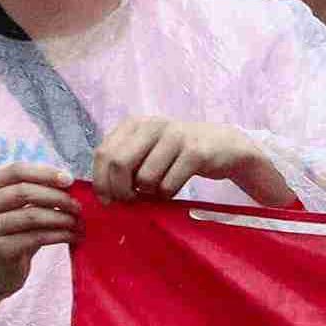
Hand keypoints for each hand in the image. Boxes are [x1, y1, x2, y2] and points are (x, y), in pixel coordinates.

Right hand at [0, 162, 82, 295]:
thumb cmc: (16, 231)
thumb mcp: (21, 207)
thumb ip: (38, 190)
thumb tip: (70, 181)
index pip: (17, 170)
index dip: (45, 173)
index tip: (70, 180)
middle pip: (24, 192)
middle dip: (57, 197)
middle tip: (79, 206)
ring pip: (32, 215)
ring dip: (61, 218)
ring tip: (79, 222)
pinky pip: (36, 237)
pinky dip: (60, 235)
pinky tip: (74, 236)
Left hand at [93, 116, 283, 202]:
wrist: (223, 145)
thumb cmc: (177, 153)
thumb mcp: (147, 150)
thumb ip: (124, 163)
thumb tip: (102, 193)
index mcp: (134, 124)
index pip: (103, 153)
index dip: (101, 181)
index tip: (108, 200)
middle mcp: (152, 125)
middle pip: (119, 164)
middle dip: (120, 190)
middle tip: (130, 201)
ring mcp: (175, 136)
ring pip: (144, 178)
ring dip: (149, 193)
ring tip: (158, 190)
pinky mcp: (195, 152)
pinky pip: (168, 185)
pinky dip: (167, 194)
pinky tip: (173, 189)